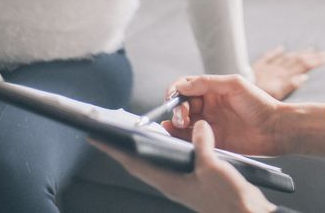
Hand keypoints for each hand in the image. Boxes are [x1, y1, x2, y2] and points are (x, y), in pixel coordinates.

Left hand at [90, 119, 275, 212]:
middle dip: (122, 147)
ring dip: (143, 149)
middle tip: (109, 132)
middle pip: (139, 163)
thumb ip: (202, 144)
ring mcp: (182, 183)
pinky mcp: (195, 181)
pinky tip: (172, 141)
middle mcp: (171, 183)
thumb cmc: (227, 199)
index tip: (96, 137)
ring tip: (133, 133)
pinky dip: (166, 150)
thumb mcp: (212, 167)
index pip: (133, 162)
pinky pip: (173, 162)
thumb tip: (197, 126)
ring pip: (155, 163)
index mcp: (168, 181)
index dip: (114, 148)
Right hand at [163, 74, 284, 155]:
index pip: (186, 87)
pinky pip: (190, 138)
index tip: (173, 97)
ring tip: (180, 124)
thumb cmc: (259, 104)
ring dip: (175, 122)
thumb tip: (182, 85)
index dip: (176, 91)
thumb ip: (207, 82)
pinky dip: (178, 136)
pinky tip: (172, 133)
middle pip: (182, 105)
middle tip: (183, 116)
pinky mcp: (212, 141)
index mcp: (212, 90)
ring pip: (183, 122)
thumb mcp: (234, 85)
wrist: (275, 129)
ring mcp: (209, 124)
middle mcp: (208, 107)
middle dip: (177, 109)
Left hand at [252, 45, 324, 99]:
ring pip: (287, 58)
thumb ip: (290, 85)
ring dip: (299, 54)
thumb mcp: (276, 93)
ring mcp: (269, 67)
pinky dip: (276, 52)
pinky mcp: (258, 66)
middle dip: (311, 57)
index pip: (303, 65)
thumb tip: (304, 77)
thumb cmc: (255, 97)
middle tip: (324, 54)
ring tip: (309, 50)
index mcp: (283, 75)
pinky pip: (269, 57)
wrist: (237, 92)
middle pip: (297, 60)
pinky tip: (281, 48)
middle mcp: (278, 69)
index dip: (315, 61)